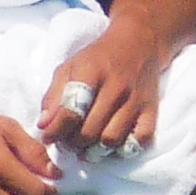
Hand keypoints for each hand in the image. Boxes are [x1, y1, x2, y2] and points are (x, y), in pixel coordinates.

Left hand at [45, 23, 170, 155]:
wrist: (139, 43)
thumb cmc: (98, 58)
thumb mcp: (69, 67)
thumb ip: (53, 96)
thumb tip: (44, 126)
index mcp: (91, 72)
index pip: (72, 111)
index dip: (56, 130)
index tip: (48, 137)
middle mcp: (116, 86)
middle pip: (89, 131)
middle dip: (72, 143)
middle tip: (67, 142)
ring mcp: (136, 100)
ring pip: (111, 140)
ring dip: (94, 151)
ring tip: (85, 147)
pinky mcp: (151, 111)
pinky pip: (138, 142)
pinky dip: (122, 150)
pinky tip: (110, 145)